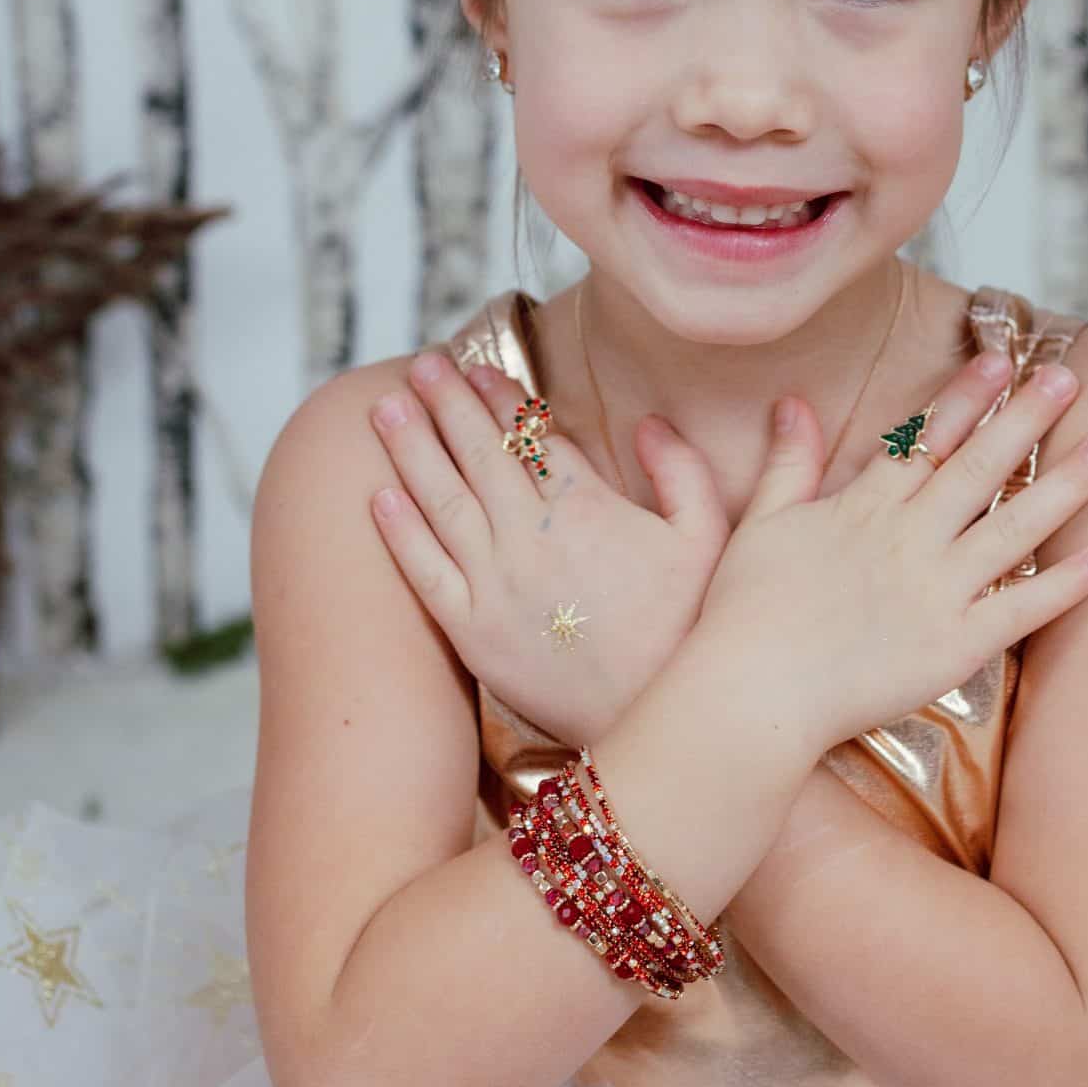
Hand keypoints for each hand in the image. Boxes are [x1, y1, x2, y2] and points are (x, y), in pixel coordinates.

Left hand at [369, 350, 732, 743]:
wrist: (660, 719)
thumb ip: (681, 471)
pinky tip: (378, 498)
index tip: (478, 368)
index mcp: (586, 508)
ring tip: (385, 409)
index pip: (530, 436)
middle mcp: (530, 536)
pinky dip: (399, 532)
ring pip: (441, 500)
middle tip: (419, 367)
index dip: (501, 398)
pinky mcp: (472, 633)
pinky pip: (424, 572)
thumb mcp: (709, 539)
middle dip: (445, 403)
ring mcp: (494, 584)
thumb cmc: (690, 628)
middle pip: (477, 454)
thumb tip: (648, 422)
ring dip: (410, 449)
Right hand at [694, 351, 1087, 758]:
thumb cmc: (744, 614)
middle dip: (1028, 418)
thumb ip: (787, 463)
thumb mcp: (759, 524)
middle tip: (1071, 378)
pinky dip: (1065, 586)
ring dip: (1067, 485)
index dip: (966, 397)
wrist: (750, 694)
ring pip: (1015, 527)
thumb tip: (793, 404)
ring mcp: (937, 592)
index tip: (1001, 359)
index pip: (927, 440)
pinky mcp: (954, 647)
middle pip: (980, 467)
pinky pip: (1021, 610)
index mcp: (864, 509)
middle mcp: (909, 540)